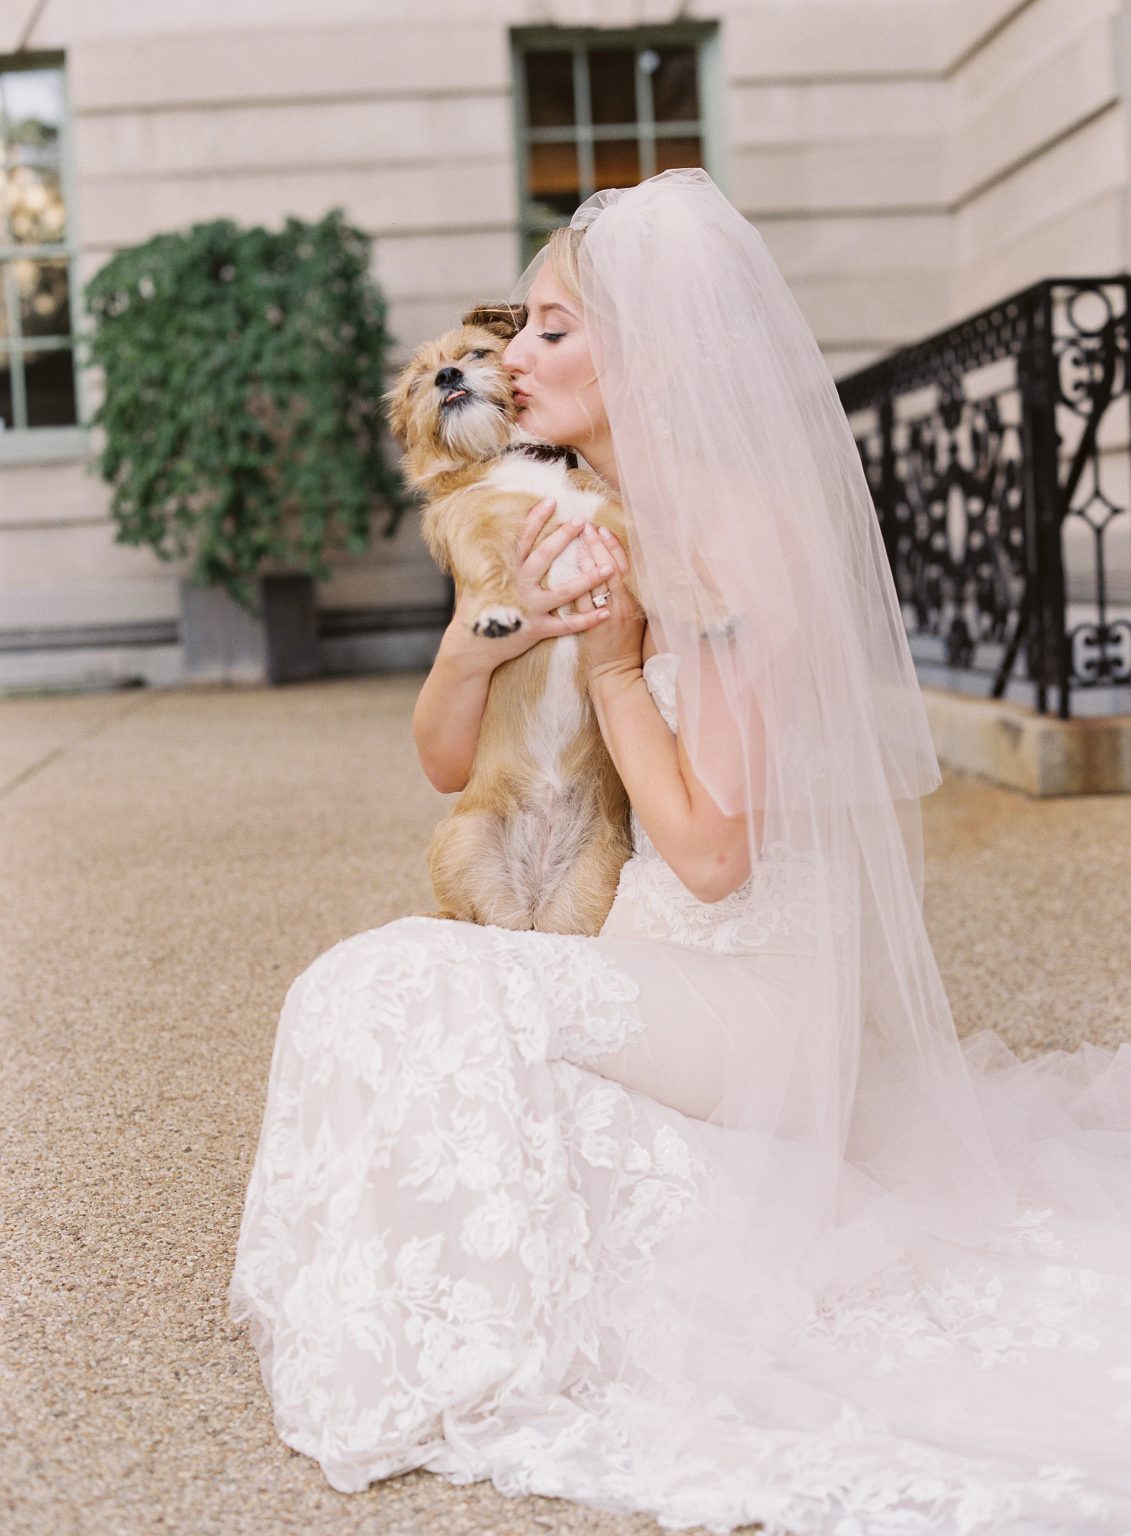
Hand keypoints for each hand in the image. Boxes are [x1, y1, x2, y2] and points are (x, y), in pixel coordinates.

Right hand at [446, 497, 616, 670]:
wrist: (471, 647)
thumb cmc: (475, 611)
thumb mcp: (477, 580)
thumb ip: (492, 561)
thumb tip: (494, 535)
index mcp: (505, 570)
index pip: (523, 539)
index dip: (537, 519)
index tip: (552, 501)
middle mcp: (519, 586)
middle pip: (545, 557)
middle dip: (564, 537)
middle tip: (583, 521)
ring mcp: (530, 608)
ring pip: (564, 592)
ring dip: (588, 579)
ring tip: (608, 568)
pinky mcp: (537, 629)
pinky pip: (566, 625)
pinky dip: (587, 620)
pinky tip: (605, 612)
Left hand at [574, 523, 643, 681]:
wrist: (616, 673)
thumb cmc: (622, 643)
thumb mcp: (629, 615)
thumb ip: (622, 592)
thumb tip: (610, 566)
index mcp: (632, 599)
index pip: (624, 566)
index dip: (614, 546)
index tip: (603, 529)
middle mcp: (622, 605)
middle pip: (611, 568)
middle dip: (599, 545)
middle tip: (586, 526)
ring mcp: (608, 616)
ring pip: (598, 582)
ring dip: (587, 558)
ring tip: (575, 539)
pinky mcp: (593, 628)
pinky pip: (584, 601)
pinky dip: (577, 583)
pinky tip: (567, 569)